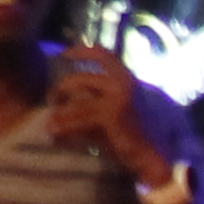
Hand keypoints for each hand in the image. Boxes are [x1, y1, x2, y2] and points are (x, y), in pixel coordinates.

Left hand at [45, 45, 167, 182]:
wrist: (154, 152)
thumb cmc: (135, 132)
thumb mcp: (115, 108)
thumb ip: (95, 99)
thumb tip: (63, 102)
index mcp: (127, 77)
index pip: (103, 54)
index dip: (81, 51)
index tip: (64, 54)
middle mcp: (123, 82)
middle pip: (80, 79)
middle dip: (61, 90)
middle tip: (52, 101)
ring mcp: (117, 97)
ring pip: (76, 101)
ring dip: (59, 114)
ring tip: (49, 125)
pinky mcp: (111, 114)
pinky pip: (79, 118)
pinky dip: (64, 127)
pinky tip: (54, 134)